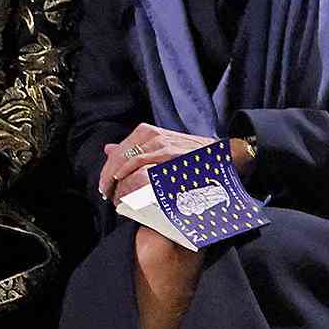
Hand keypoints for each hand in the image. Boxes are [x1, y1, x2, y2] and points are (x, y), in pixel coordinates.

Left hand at [97, 124, 217, 204]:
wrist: (224, 156)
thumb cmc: (192, 157)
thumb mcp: (162, 148)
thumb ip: (135, 149)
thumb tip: (108, 149)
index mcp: (148, 132)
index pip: (119, 150)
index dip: (108, 169)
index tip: (104, 186)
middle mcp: (153, 135)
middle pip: (120, 155)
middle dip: (109, 176)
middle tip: (106, 194)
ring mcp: (162, 145)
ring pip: (129, 161)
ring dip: (119, 181)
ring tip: (115, 196)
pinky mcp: (171, 156)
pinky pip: (143, 167)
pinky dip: (133, 180)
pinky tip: (130, 191)